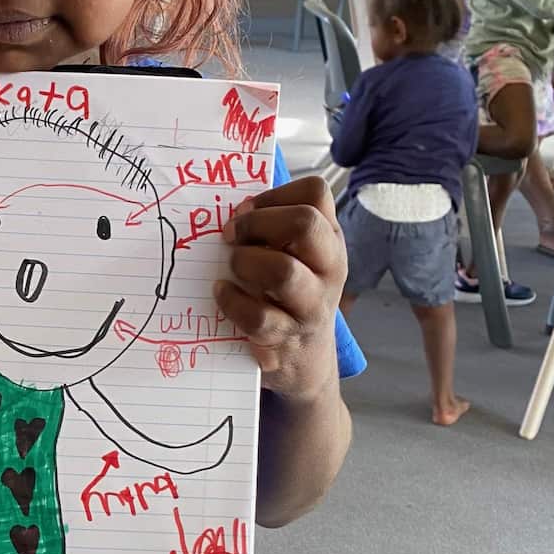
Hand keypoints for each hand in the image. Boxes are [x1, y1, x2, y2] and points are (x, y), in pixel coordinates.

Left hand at [216, 177, 345, 398]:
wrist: (306, 361)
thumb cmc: (292, 297)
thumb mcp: (300, 258)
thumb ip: (276, 231)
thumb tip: (236, 212)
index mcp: (330, 240)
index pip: (316, 192)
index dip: (274, 196)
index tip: (247, 211)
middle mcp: (329, 269)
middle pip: (305, 223)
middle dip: (258, 223)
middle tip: (233, 236)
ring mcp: (312, 306)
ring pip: (283, 271)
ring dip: (246, 263)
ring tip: (232, 268)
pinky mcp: (287, 339)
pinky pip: (256, 317)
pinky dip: (231, 301)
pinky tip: (223, 294)